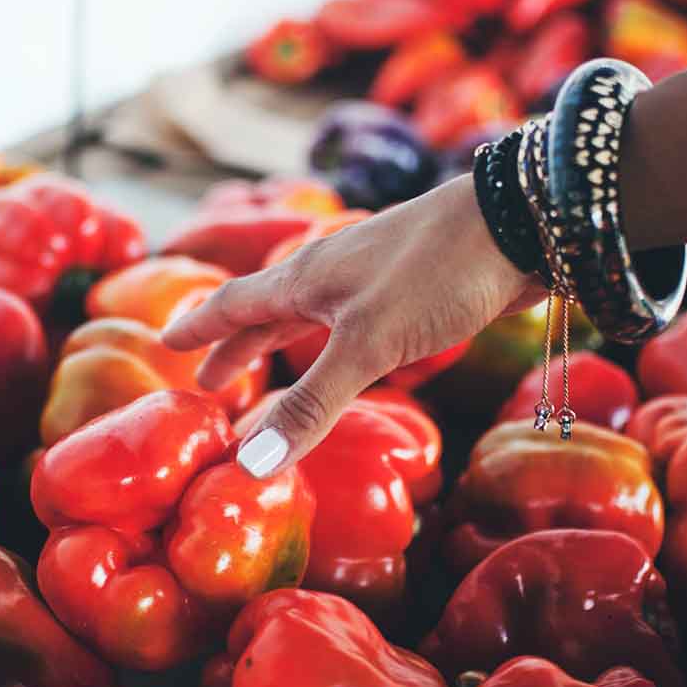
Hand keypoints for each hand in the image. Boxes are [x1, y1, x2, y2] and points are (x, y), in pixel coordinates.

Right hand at [162, 174, 539, 477]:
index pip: (234, 304)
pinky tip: (347, 350)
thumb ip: (312, 403)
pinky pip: (348, 320)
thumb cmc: (434, 274)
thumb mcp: (367, 344)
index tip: (166, 345)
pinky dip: (328, 344)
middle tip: (207, 379)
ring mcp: (370, 276)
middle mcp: (329, 272)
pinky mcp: (410, 286)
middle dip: (234, 346)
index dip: (200, 329)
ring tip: (264, 366)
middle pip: (265, 310)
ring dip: (279, 342)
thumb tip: (251, 462)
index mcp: (304, 278)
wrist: (520, 224)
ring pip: (307, 312)